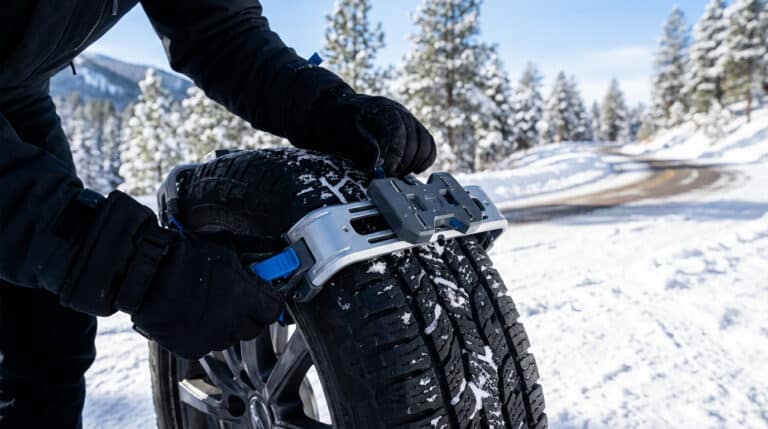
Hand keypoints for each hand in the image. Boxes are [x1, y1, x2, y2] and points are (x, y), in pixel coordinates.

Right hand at [59, 191, 282, 358]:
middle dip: (249, 314)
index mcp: (246, 295)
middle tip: (237, 300)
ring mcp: (212, 337)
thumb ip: (251, 258)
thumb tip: (270, 258)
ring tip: (209, 305)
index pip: (273, 309)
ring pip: (230, 337)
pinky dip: (203, 334)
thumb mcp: (225, 247)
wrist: (144, 273)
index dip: (269, 301)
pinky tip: (192, 316)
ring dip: (226, 325)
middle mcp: (233, 320)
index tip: (264, 295)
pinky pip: (207, 344)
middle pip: (254, 327)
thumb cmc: (183, 254)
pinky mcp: (192, 349)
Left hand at [307, 88, 436, 176]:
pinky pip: (428, 146)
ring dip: (415, 163)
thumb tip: (377, 162)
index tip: (388, 171)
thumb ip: (362, 142)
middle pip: (414, 140)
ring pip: (425, 143)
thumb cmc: (343, 120)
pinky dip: (424, 160)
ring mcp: (410, 122)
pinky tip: (412, 170)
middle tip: (390, 176)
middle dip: (403, 162)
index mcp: (384, 109)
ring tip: (398, 174)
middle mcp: (401, 113)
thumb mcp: (346, 128)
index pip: (398, 131)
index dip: (395, 154)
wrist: (343, 111)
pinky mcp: (415, 131)